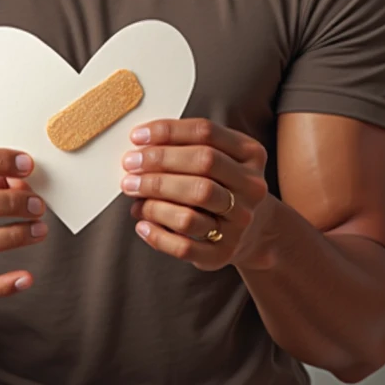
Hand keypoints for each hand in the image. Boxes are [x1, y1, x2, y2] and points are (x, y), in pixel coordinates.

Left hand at [120, 119, 269, 270]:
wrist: (254, 230)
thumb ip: (186, 145)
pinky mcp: (224, 253)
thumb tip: (140, 147)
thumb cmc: (223, 183)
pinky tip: (142, 224)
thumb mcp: (219, 155)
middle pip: (203, 165)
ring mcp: (240, 222)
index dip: (168, 131)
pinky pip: (185, 247)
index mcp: (250, 154)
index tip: (137, 137)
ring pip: (192, 209)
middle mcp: (251, 187)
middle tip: (129, 164)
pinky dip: (157, 236)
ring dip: (153, 201)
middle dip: (159, 162)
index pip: (206, 132)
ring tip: (132, 191)